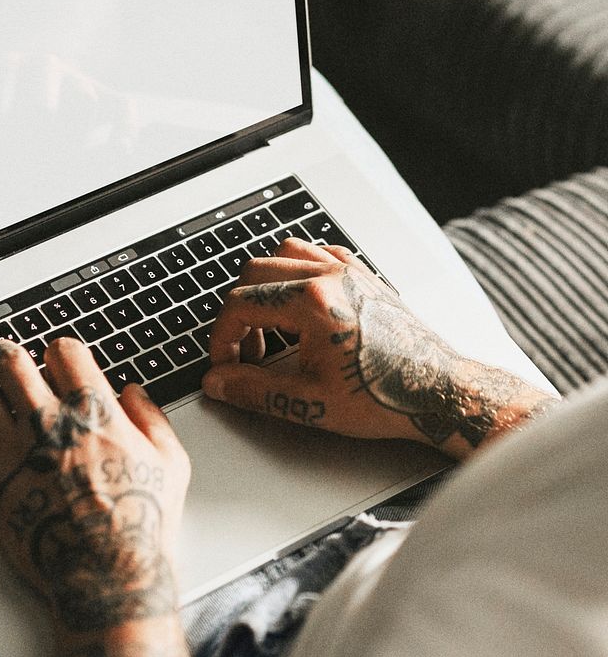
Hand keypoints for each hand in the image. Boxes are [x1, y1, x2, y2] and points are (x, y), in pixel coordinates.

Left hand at [0, 336, 190, 632]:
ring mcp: (15, 454)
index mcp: (93, 412)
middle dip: (4, 353)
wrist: (110, 577)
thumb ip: (152, 419)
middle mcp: (48, 423)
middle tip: (0, 356)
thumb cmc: (143, 524)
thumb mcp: (172, 462)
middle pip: (11, 362)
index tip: (56, 358)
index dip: (58, 350)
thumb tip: (133, 393)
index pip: (64, 353)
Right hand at [204, 238, 557, 458]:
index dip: (222, 337)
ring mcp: (348, 272)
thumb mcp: (310, 403)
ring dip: (266, 286)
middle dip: (239, 313)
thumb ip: (253, 390)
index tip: (225, 364)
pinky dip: (298, 273)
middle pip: (255, 272)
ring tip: (273, 327)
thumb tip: (217, 382)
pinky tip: (302, 307)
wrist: (439, 393)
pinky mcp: (363, 276)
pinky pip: (318, 254)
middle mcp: (329, 276)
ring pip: (285, 253)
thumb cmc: (385, 397)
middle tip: (249, 352)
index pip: (240, 304)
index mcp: (312, 302)